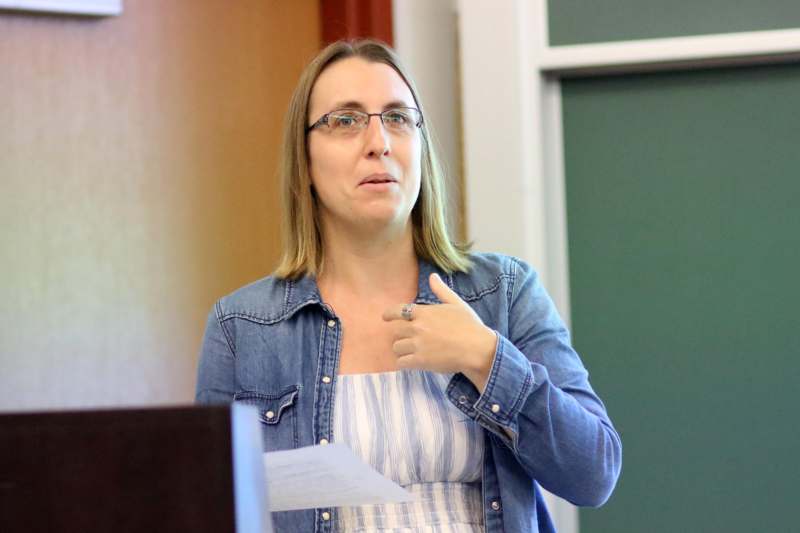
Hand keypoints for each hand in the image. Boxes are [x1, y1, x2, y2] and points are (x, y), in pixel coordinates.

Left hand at [382, 273, 497, 391]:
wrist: (477, 349)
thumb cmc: (470, 326)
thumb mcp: (456, 303)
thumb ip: (441, 291)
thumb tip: (432, 276)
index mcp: (424, 312)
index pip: (398, 311)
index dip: (389, 314)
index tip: (385, 317)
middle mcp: (417, 327)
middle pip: (395, 330)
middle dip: (399, 334)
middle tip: (405, 338)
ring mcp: (417, 345)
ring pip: (396, 347)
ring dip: (401, 349)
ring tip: (409, 352)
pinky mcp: (420, 361)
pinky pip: (401, 362)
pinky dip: (404, 362)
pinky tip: (411, 362)